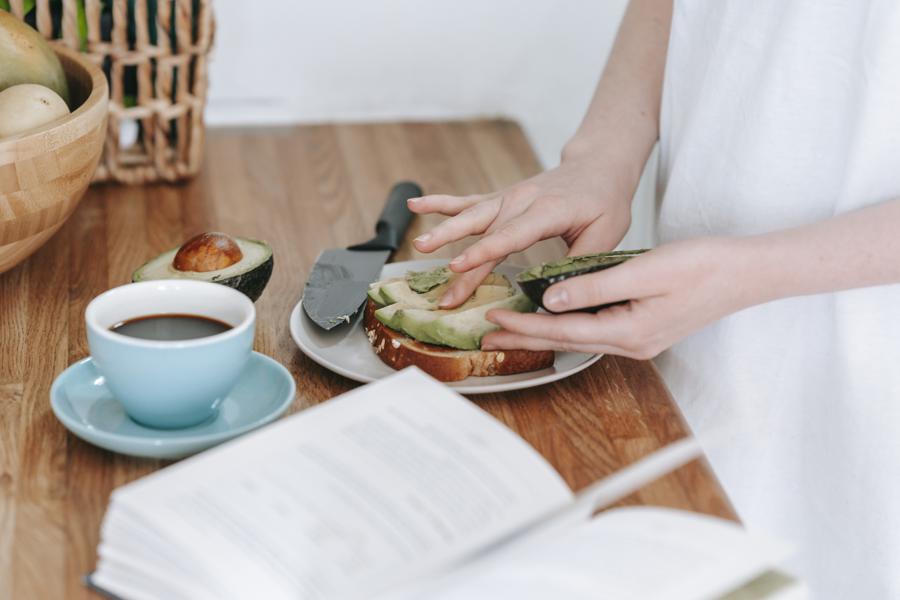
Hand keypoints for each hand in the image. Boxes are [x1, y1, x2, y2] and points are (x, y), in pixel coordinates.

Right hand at [407, 156, 632, 306]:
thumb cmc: (605, 202)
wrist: (598, 166)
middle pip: (484, 231)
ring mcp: (508, 197)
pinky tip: (415, 206)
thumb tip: (557, 296)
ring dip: (443, 230)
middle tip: (439, 280)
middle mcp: (522, 200)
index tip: (457, 266)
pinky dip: (441, 204)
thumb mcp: (607, 234)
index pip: (510, 235)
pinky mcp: (500, 199)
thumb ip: (580, 263)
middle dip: (459, 257)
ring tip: (418, 244)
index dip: (483, 252)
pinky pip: (467, 202)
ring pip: (471, 215)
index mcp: (548, 211)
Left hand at [482, 238, 754, 358]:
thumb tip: (551, 299)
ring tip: (509, 329)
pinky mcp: (644, 327)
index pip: (563, 330)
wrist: (746, 272)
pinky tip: (554, 317)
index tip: (494, 317)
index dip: (525, 324)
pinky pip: (595, 329)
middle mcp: (632, 343)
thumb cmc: (702, 267)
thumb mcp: (644, 272)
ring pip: (578, 336)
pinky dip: (568, 323)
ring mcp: (639, 338)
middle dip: (524, 337)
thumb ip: (594, 287)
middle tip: (487, 334)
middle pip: (565, 341)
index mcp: (630, 332)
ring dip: (542, 331)